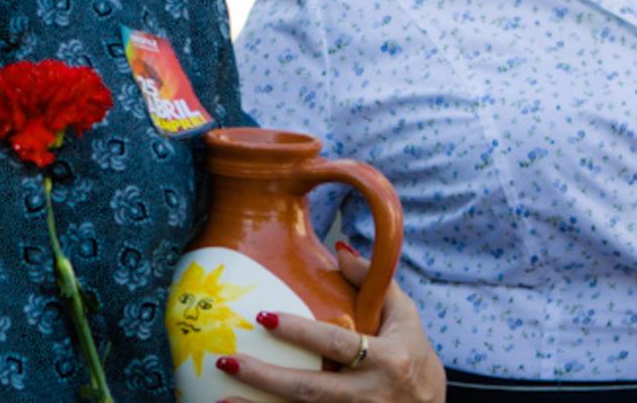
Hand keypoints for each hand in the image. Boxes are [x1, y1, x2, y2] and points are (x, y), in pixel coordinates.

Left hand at [213, 241, 443, 400]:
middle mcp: (371, 395)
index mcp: (387, 359)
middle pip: (312, 390)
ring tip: (222, 397)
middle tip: (228, 360)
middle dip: (267, 378)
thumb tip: (340, 249)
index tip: (263, 317)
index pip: (338, 344)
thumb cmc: (415, 356)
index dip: (300, 332)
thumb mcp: (405, 317)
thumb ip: (374, 282)